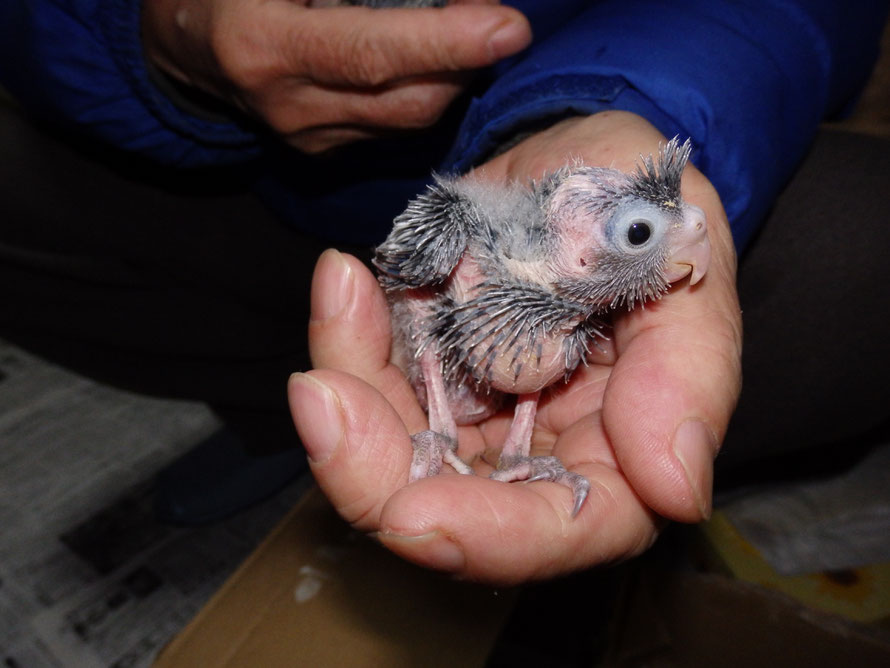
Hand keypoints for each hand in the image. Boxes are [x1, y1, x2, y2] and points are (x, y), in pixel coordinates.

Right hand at [142, 0, 530, 152]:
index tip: (509, 27)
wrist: (182, 45)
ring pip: (407, 120)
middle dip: (466, 65)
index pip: (370, 53)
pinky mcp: (322, 151)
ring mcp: (308, 138)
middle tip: (504, 24)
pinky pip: (392, 127)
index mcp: (265, 47)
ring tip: (477, 37)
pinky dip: (425, 91)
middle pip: (406, 101)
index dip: (443, 41)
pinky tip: (438, 61)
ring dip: (453, 79)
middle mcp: (290, 107)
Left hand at [288, 111, 741, 582]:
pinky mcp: (422, 371)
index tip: (411, 518)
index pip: (562, 530)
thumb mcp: (687, 270)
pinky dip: (344, 337)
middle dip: (372, 475)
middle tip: (321, 401)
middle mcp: (535, 455)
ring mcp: (470, 415)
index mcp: (618, 457)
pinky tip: (345, 280)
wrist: (588, 165)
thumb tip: (677, 491)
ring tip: (337, 308)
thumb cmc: (651, 214)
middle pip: (447, 509)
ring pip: (387, 454)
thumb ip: (689, 378)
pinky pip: (366, 377)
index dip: (491, 538)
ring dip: (345, 400)